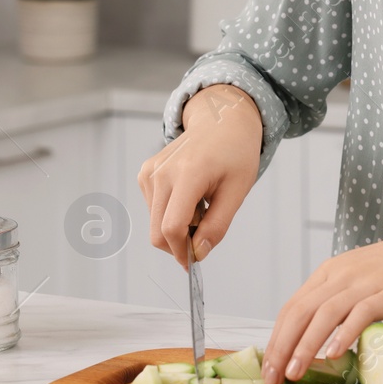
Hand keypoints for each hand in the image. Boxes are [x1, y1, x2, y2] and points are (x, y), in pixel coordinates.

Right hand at [138, 83, 262, 268]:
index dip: (182, 251)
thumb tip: (198, 253)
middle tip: (205, 234)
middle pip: (158, 231)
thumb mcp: (237, 191)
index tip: (195, 262)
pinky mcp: (145, 173)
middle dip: (180, 243)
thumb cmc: (235, 154)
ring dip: (178, 226)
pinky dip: (171, 213)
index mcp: (188, 174)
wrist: (221, 122)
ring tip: (203, 205)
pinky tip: (190, 196)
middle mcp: (162, 172)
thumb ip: (218, 225)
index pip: (172, 227)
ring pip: (155, 223)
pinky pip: (153, 209)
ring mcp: (150, 172)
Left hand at [261, 222, 382, 383]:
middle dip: (281, 346)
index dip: (276, 338)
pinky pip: (360, 313)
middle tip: (271, 377)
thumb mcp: (363, 279)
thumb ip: (341, 300)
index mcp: (331, 272)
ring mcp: (366, 282)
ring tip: (293, 372)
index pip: (292, 306)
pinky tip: (333, 355)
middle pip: (301, 311)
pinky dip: (344, 334)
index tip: (268, 367)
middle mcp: (342, 274)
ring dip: (305, 346)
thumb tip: (320, 336)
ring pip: (324, 314)